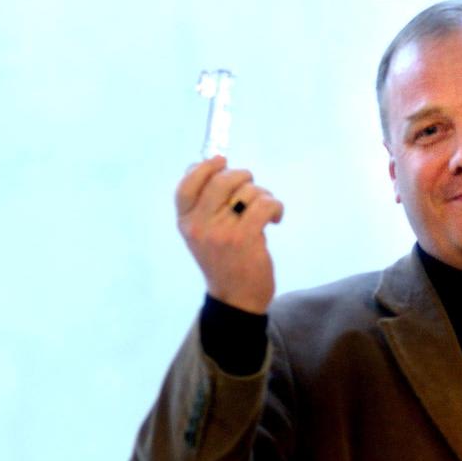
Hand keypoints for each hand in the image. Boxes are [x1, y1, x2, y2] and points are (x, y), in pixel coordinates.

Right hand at [175, 156, 283, 313]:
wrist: (236, 298)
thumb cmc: (223, 261)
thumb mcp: (203, 234)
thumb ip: (204, 204)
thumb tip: (208, 164)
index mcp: (185, 223)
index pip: (186, 184)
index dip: (204, 167)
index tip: (222, 161)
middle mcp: (199, 226)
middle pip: (221, 180)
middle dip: (242, 177)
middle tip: (252, 188)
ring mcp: (221, 232)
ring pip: (247, 191)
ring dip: (263, 195)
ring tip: (264, 211)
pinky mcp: (244, 238)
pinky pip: (264, 204)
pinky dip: (275, 206)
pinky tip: (275, 218)